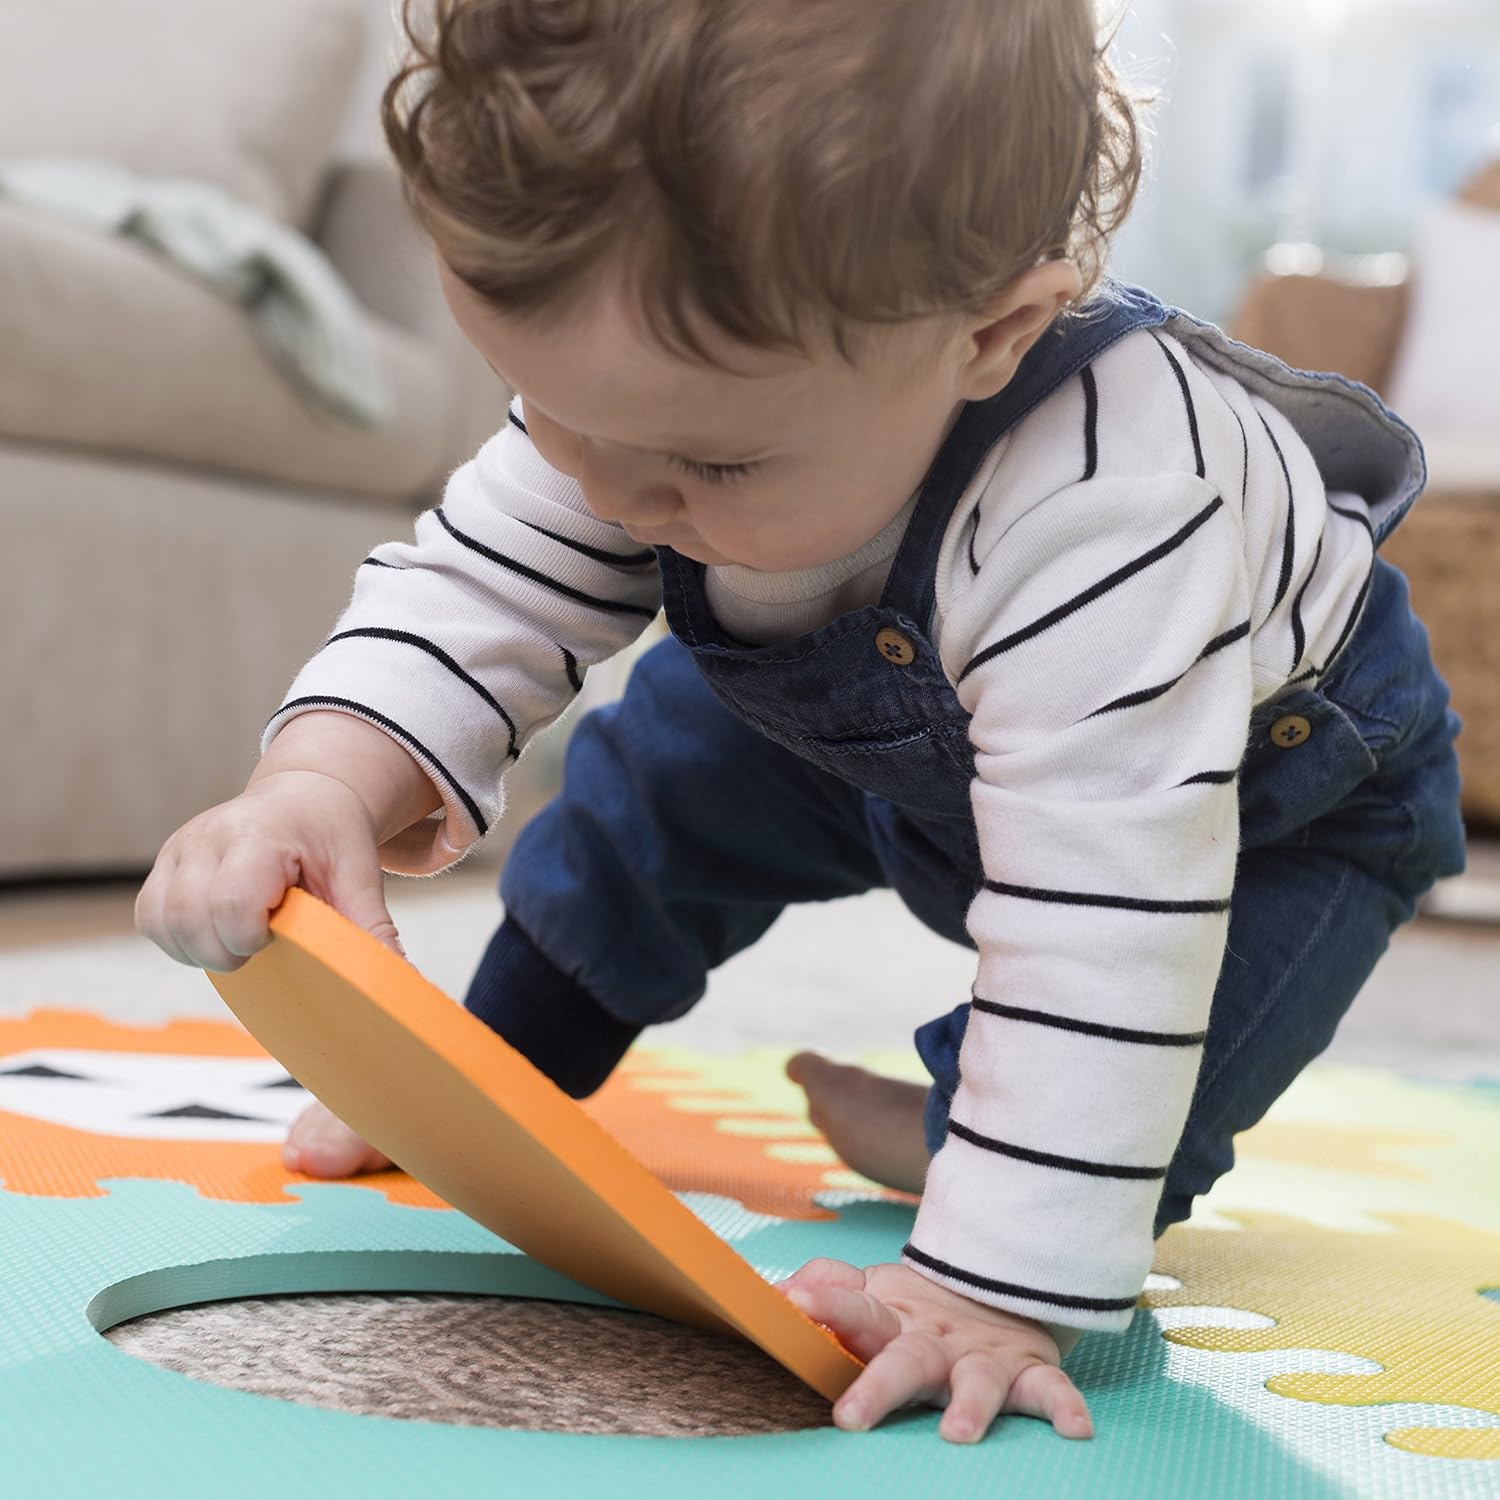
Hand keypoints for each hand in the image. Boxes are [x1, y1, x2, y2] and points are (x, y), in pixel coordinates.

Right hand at [135, 769, 397, 972]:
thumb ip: (371, 925)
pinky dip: (179, 937)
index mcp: (258, 835)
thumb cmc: (331, 833)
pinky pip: (151, 916)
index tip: (281, 930)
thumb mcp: (359, 873)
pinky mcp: (165, 862)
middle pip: (190, 919)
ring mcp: (179, 847)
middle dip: (227, 950)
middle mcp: (208, 836)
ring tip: (242, 934)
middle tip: (266, 937)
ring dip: (200, 947)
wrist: (305, 794)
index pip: (232, 903)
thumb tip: (397, 978)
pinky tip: (215, 931)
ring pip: (162, 921)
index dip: (253, 936)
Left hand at [778, 1258, 1093, 1443]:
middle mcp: (934, 1340)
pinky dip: (1064, 1407)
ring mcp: (982, 1357)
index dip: (824, 1305)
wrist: (995, 1289)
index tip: (790, 1304)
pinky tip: (1076, 1430)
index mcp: (891, 1322)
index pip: (853, 1309)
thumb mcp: (873, 1294)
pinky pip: (1050, 1389)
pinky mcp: (1027, 1370)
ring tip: (958, 1434)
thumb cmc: (915, 1310)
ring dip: (970, 1406)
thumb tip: (777, 1289)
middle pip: (904, 1360)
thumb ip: (831, 1289)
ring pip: (978, 1382)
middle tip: (848, 1417)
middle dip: (878, 1387)